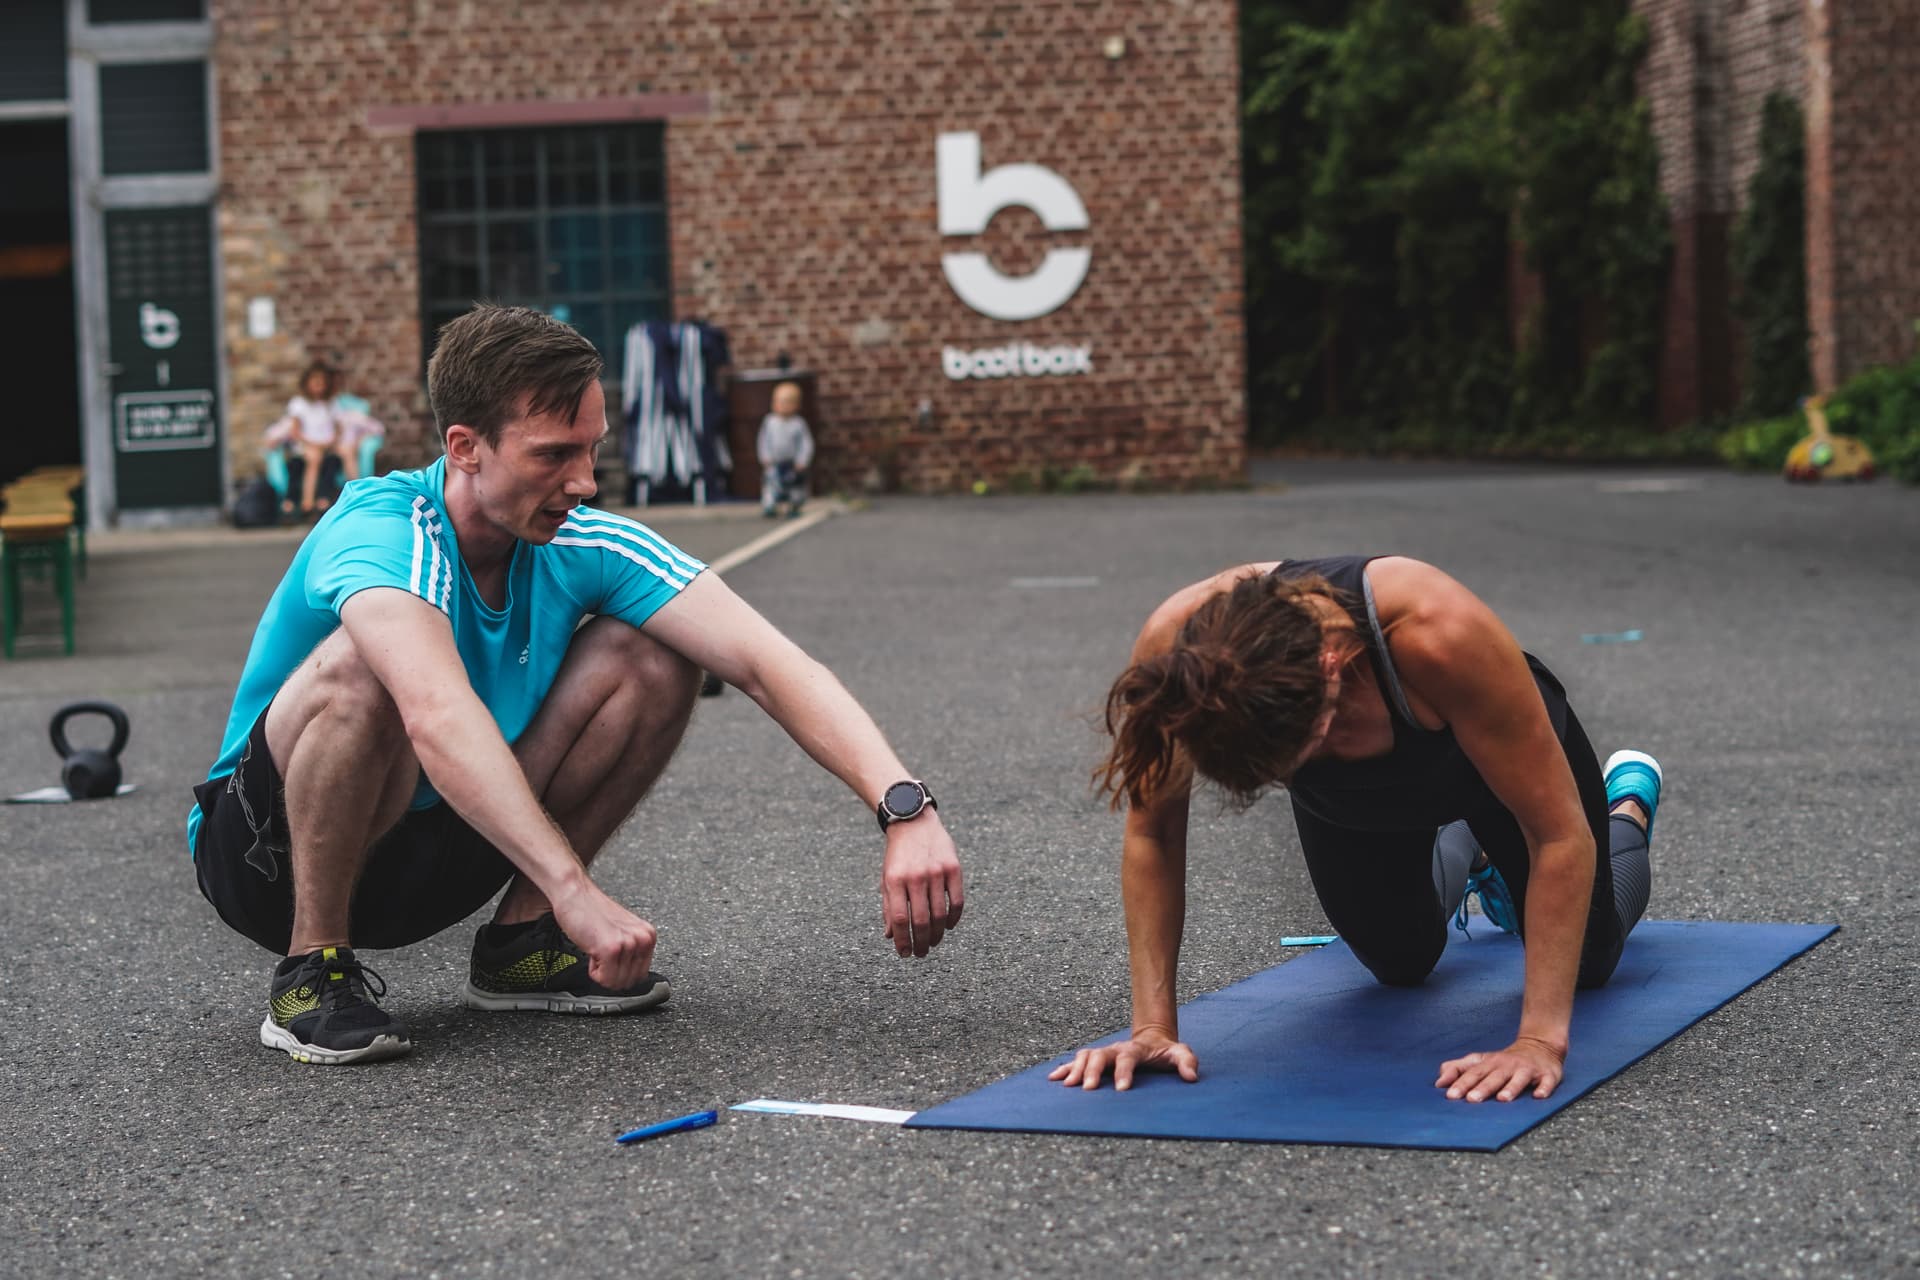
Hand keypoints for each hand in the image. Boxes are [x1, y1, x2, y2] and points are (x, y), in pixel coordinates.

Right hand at [550, 879, 657, 990]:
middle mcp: (643, 939)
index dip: (620, 972)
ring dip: (601, 971)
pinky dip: (593, 970)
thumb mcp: (622, 932)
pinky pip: (604, 979)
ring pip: (616, 982)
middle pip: (629, 982)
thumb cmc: (592, 911)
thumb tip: (630, 977)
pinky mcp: (611, 948)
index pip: (640, 976)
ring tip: (596, 948)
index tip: (611, 960)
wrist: (575, 894)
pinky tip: (591, 949)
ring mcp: (629, 944)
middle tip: (601, 953)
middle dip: (611, 973)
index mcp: (648, 936)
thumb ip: (631, 952)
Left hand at [880, 812, 963, 956]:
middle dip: (921, 942)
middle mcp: (916, 877)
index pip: (900, 919)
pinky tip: (948, 926)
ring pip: (939, 914)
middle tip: (921, 953)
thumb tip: (891, 936)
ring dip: (937, 934)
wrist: (913, 821)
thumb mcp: (887, 878)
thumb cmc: (898, 855)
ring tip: (933, 943)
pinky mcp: (953, 868)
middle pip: (920, 920)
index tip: (905, 954)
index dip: (903, 941)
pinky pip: (957, 901)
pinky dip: (953, 918)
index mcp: (895, 880)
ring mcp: (936, 872)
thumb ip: (888, 906)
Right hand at [1048, 1027, 1198, 1090]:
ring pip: (1085, 1056)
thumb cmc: (1165, 1052)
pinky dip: (1065, 1068)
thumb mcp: (1180, 1053)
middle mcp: (1116, 1049)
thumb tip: (1191, 1077)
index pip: (1128, 1058)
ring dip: (1076, 1069)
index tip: (1121, 1089)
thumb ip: (1187, 1061)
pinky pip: (1077, 1060)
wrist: (1152, 1040)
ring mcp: (1104, 1052)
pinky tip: (1054, 1079)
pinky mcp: (1095, 1058)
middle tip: (1088, 1089)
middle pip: (1100, 1056)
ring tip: (1067, 1085)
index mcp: (1136, 1049)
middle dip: (1093, 1072)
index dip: (1124, 1072)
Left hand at [1436, 1035, 1565, 1101]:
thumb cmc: (1504, 1060)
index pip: (1473, 1074)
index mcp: (1490, 1064)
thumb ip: (1458, 1069)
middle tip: (1471, 1100)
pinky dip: (1543, 1089)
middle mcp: (1507, 1066)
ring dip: (1511, 1088)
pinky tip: (1538, 1096)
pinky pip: (1546, 1082)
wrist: (1540, 1046)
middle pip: (1493, 1077)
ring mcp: (1528, 1070)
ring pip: (1518, 1079)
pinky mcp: (1547, 1075)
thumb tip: (1438, 1082)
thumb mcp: (1480, 1061)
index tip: (1450, 1095)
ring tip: (1502, 1099)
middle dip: (1482, 1088)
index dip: (1461, 1083)